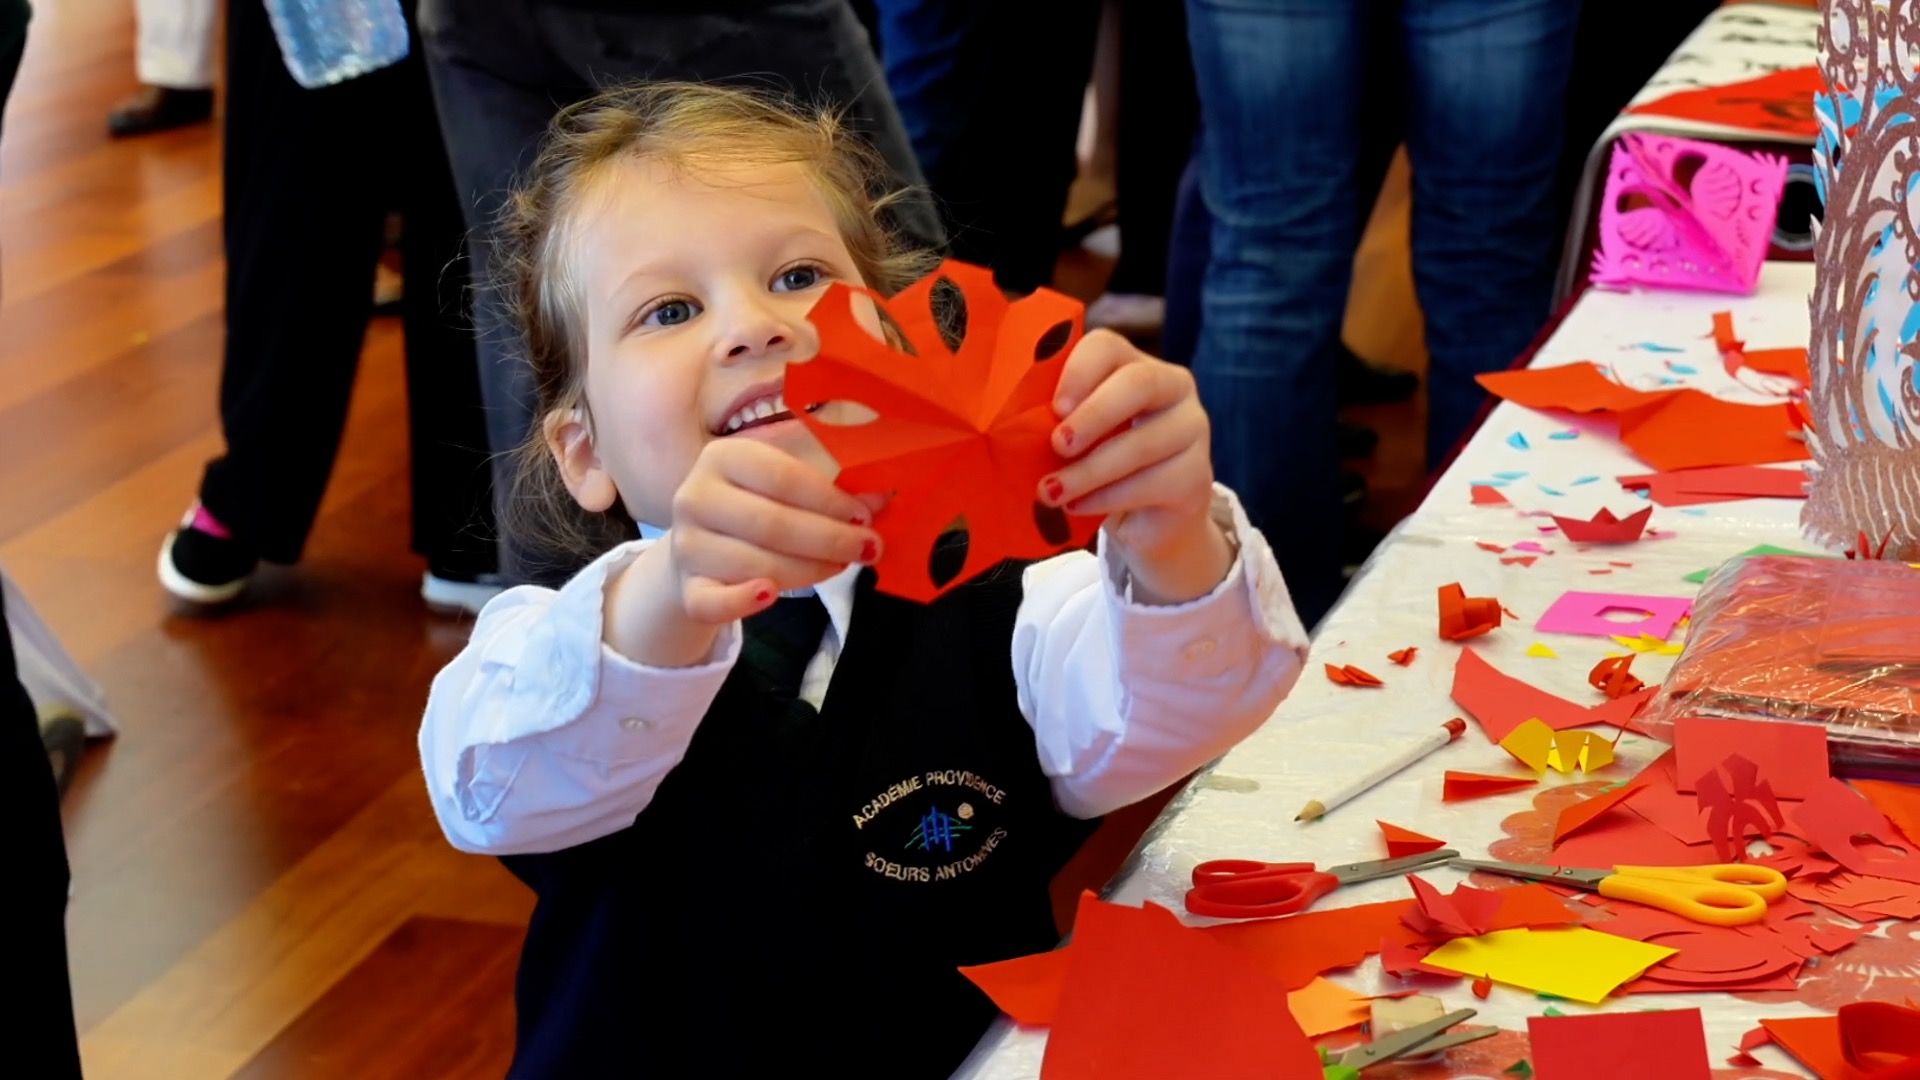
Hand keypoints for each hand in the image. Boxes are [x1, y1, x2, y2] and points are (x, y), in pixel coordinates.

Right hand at [668, 438, 883, 623]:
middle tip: (868, 548)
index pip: (783, 477)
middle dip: (828, 539)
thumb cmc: (755, 506)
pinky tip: (770, 594)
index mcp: (723, 457)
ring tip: (839, 566)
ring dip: (808, 570)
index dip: (829, 500)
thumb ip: (832, 487)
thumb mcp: (787, 485)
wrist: (700, 546)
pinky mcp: (686, 588)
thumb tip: (883, 497)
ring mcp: (686, 545)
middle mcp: (695, 496)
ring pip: (755, 564)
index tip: (865, 517)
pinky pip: (713, 602)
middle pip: (771, 523)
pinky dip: (742, 602)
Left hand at [1039, 330, 1231, 603]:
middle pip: (1139, 383)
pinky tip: (1078, 506)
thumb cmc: (1098, 465)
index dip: (1079, 371)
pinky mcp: (1197, 474)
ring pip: (1142, 443)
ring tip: (1051, 490)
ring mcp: (1192, 429)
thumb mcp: (1074, 437)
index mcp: (1134, 364)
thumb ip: (1055, 422)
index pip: (1109, 347)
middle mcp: (1172, 387)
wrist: (1145, 519)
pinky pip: (1153, 482)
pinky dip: (1108, 497)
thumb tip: (1008, 428)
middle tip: (1058, 445)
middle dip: (1093, 415)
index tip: (1054, 408)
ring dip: (1090, 471)